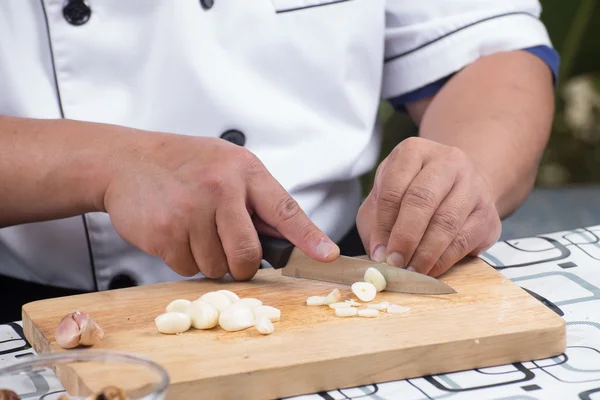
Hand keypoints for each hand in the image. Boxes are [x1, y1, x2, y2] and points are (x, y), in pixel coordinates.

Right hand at [103, 134, 338, 279]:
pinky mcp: (165, 233)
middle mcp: (221, 189)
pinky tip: (175, 232)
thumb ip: (257, 199)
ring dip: (208, 259)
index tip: (327, 256)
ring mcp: (191, 212)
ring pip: (216, 267)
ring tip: (194, 229)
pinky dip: (184, 259)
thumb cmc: (184, 164)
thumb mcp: (227, 165)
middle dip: (241, 262)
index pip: (284, 209)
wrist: (127, 161)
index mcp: (243, 171)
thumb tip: (290, 238)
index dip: (308, 236)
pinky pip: (187, 268)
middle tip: (228, 249)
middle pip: (247, 254)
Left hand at [356, 137, 500, 276]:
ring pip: (446, 222)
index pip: (394, 187)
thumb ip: (375, 223)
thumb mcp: (385, 197)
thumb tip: (379, 255)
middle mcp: (447, 161)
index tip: (379, 251)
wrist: (459, 187)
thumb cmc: (411, 193)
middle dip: (405, 237)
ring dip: (424, 253)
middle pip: (422, 200)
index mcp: (413, 151)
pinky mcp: (488, 212)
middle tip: (394, 263)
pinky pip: (464, 240)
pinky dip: (443, 260)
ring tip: (410, 271)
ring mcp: (473, 184)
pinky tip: (429, 270)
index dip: (384, 223)